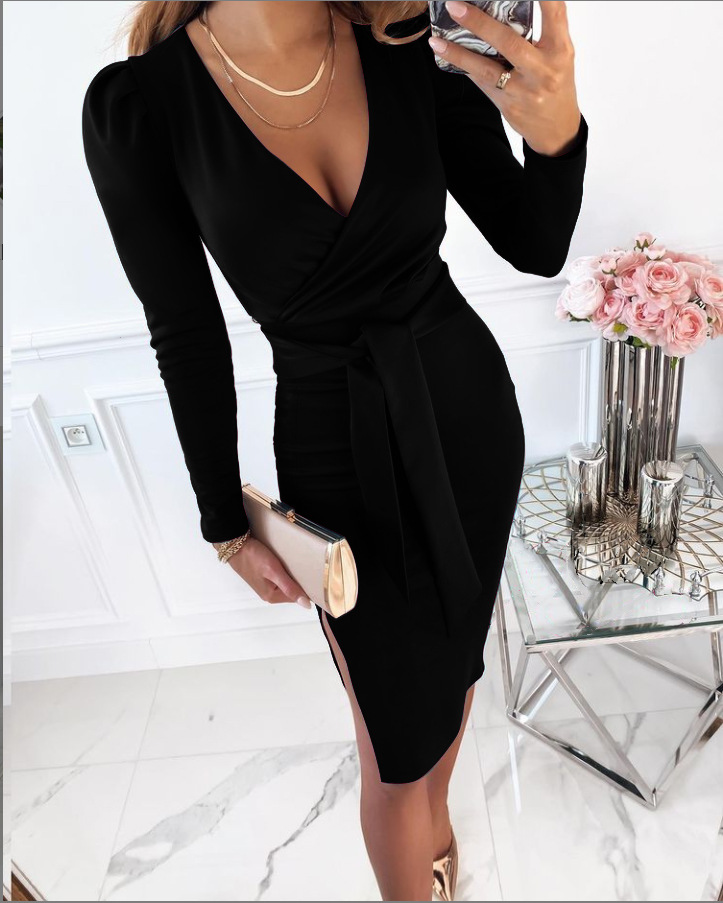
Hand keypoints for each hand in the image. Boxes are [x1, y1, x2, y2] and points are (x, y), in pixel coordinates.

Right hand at [218, 536, 312, 608]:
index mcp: (272, 596)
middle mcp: (268, 594)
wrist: (235, 545)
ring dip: (291, 576)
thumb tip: (305, 604)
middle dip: (298, 581)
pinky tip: (285, 565)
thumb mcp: (274, 571)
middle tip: (304, 569)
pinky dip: (284, 572)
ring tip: (295, 565)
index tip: (311, 576)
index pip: (297, 596)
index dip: (305, 587)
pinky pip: (279, 579)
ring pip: (286, 584)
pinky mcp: (263, 578)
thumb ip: (289, 587)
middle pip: (292, 591)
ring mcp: (265, 586)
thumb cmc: (253, 556)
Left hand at [429, 0, 581, 155]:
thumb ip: (544, 31)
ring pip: (487, 69)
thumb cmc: (556, 82)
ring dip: (458, 54)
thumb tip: (506, 6)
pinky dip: (466, 68)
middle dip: (479, 23)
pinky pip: (482, 84)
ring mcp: (524, 91)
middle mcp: (543, 70)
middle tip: (455, 6)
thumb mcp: (559, 54)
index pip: (554, 12)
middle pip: (509, 43)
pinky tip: (448, 56)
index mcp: (560, 50)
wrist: (557, 127)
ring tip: (437, 41)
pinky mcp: (509, 107)